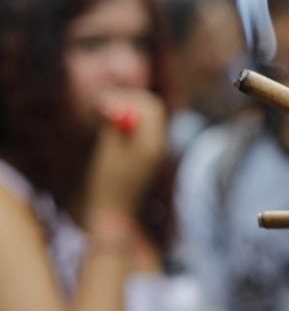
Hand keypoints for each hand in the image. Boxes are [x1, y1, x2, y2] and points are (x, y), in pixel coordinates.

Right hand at [84, 90, 165, 216]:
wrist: (114, 212)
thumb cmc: (107, 183)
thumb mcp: (108, 150)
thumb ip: (115, 125)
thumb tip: (116, 101)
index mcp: (152, 143)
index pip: (152, 107)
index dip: (131, 98)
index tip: (110, 100)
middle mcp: (159, 145)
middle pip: (153, 111)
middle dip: (133, 103)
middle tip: (108, 106)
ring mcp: (155, 150)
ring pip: (148, 119)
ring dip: (131, 113)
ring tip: (108, 119)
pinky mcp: (148, 155)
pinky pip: (144, 130)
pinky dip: (132, 125)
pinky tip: (116, 133)